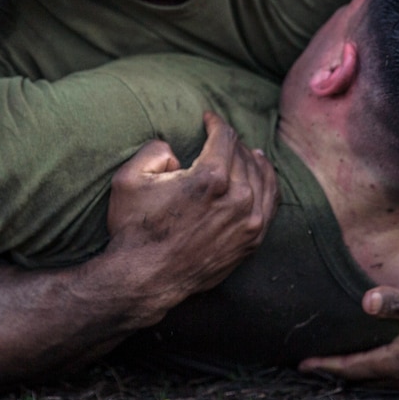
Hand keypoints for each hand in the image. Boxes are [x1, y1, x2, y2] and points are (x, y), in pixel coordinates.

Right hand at [107, 112, 278, 295]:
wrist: (145, 280)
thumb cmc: (135, 229)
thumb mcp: (129, 179)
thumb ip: (154, 149)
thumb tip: (175, 151)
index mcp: (211, 178)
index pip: (224, 136)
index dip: (215, 122)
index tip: (208, 119)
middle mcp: (237, 197)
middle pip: (243, 155)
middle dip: (230, 142)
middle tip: (219, 137)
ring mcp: (249, 221)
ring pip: (261, 176)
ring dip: (252, 159)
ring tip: (247, 151)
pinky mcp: (252, 240)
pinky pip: (270, 202)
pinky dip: (268, 183)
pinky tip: (262, 174)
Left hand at [299, 281, 398, 389]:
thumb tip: (366, 302)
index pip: (359, 368)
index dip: (330, 367)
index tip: (304, 365)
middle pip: (368, 380)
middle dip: (341, 375)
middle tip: (315, 369)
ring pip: (386, 382)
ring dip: (363, 376)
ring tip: (344, 369)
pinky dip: (384, 374)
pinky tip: (385, 364)